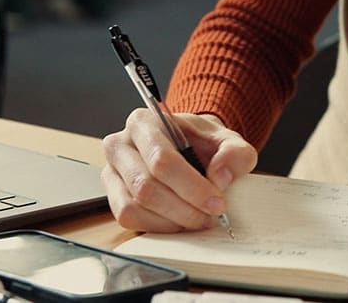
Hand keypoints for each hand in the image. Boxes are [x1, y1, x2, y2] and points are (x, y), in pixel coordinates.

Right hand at [102, 109, 256, 232]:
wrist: (188, 148)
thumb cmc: (202, 143)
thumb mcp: (227, 141)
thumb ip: (235, 153)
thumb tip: (219, 177)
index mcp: (144, 122)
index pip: (161, 159)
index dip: (191, 187)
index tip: (217, 203)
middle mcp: (120, 144)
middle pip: (146, 186)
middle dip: (184, 208)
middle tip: (211, 216)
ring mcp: (112, 171)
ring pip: (134, 206)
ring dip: (171, 221)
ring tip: (197, 219)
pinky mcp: (112, 196)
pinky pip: (128, 218)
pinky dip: (157, 226)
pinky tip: (179, 222)